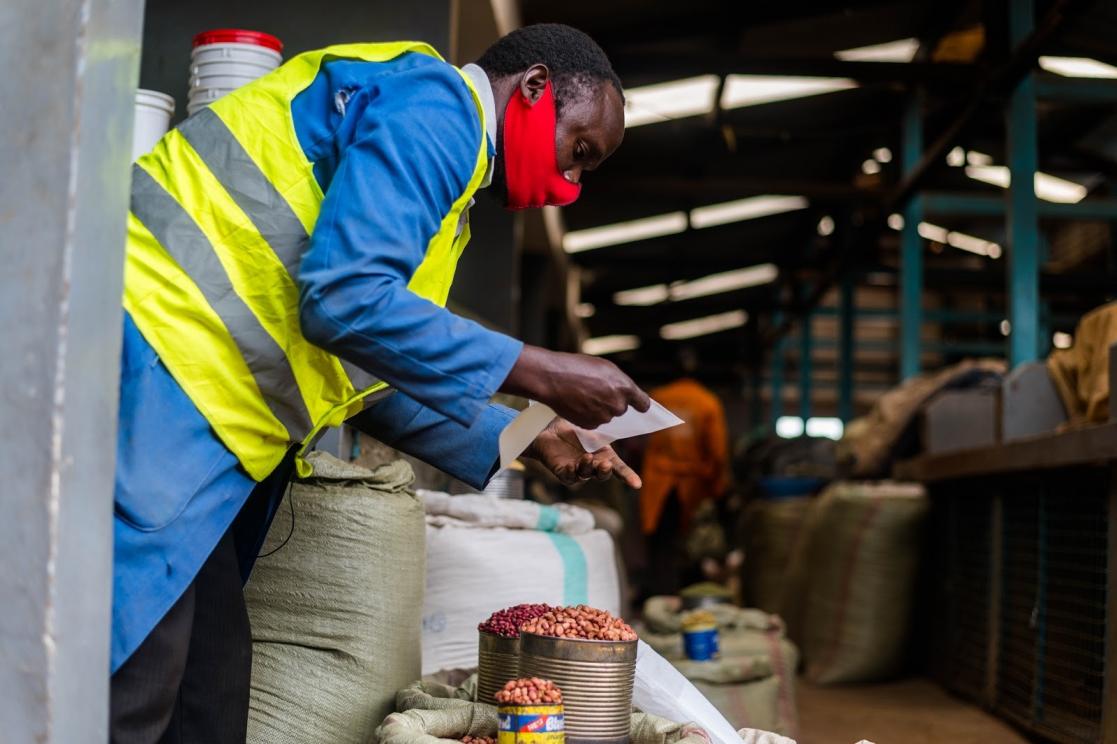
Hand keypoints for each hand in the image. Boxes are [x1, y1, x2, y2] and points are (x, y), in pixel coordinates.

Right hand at [501, 345, 650, 429]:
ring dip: (599, 409)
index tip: (640, 406)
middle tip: (597, 391)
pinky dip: (588, 415)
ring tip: (583, 395)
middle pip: (622, 409)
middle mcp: (617, 405)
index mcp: (624, 387)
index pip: (644, 403)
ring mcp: (604, 417)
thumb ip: (619, 382)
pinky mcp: (591, 425)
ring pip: (607, 415)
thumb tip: (625, 392)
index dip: (640, 404)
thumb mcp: (604, 367)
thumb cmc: (577, 367)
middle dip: (613, 402)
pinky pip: (594, 422)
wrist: (552, 378)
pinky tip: (577, 403)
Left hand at [525, 417, 642, 488]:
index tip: (637, 484)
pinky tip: (572, 466)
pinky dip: (571, 473)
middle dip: (605, 471)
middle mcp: (593, 465)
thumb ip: (607, 427)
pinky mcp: (562, 472)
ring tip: (587, 457)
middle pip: (603, 474)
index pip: (619, 468)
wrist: (547, 428)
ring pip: (586, 475)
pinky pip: (568, 476)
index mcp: (604, 455)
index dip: (628, 476)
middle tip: (606, 464)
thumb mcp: (593, 426)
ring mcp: (577, 470)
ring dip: (588, 468)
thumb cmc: (572, 428)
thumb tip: (621, 413)